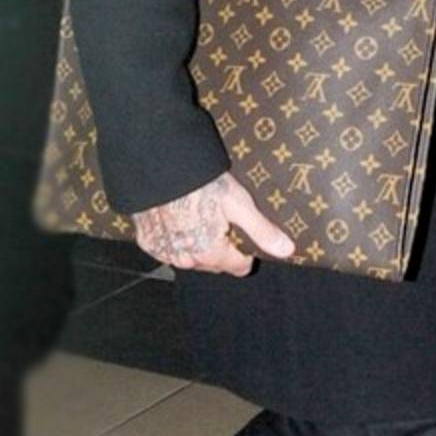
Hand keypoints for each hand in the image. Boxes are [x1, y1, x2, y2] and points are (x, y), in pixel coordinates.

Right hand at [133, 171, 293, 276]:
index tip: (241, 229)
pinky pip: (169, 248)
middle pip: (215, 263)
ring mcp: (164, 253)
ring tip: (199, 214)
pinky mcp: (148, 242)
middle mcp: (186, 260)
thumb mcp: (238, 204)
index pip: (238, 267)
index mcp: (210, 254)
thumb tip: (287, 251)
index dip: (245, 249)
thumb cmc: (202, 184)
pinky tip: (179, 217)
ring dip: (198, 244)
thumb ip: (262, 231)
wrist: (160, 168)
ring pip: (192, 258)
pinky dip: (176, 238)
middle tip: (220, 216)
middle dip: (221, 246)